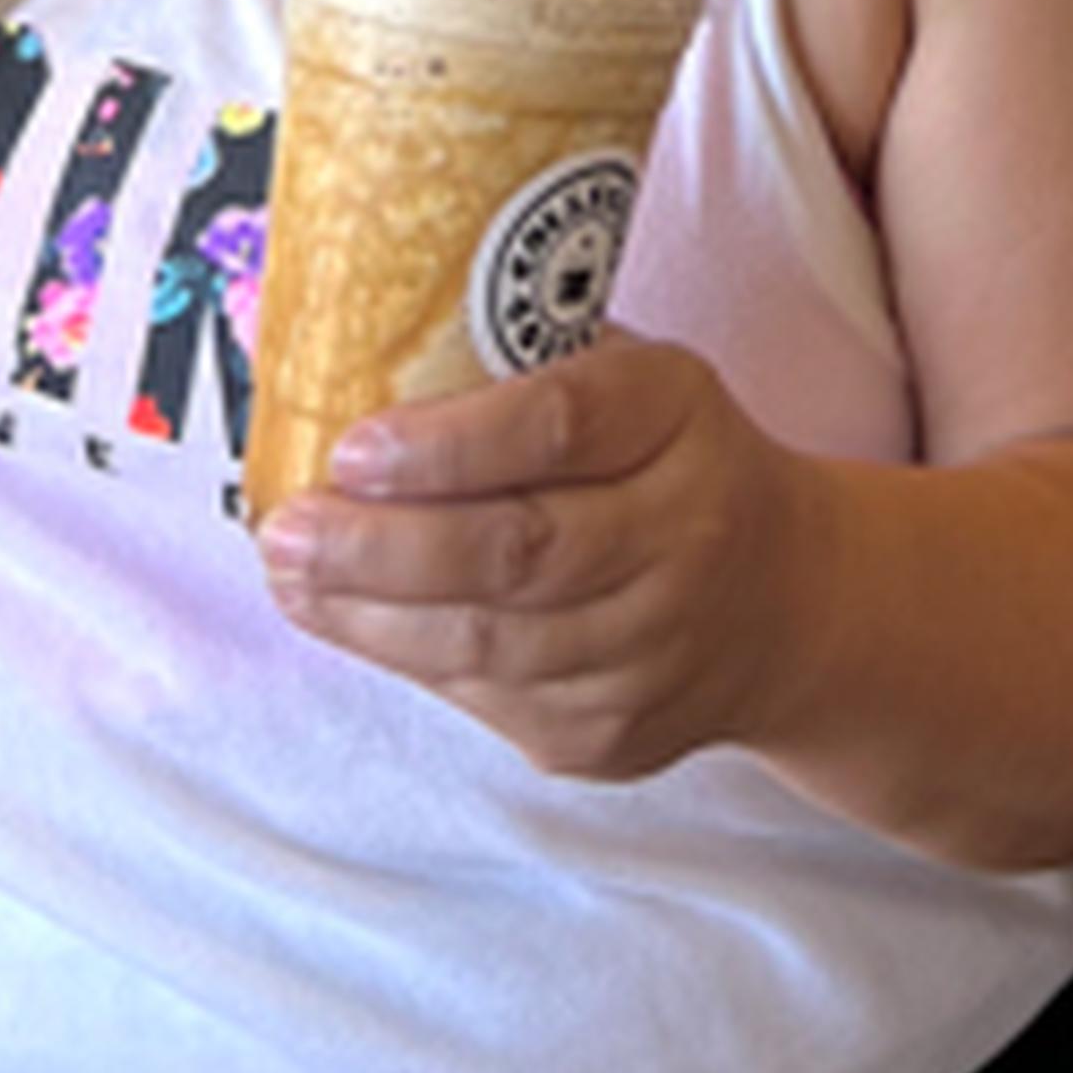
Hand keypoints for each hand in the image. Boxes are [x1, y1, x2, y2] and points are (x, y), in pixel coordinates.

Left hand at [253, 333, 811, 782]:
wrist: (785, 600)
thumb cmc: (666, 457)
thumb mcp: (629, 376)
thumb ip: (517, 360)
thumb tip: (345, 337)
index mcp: (678, 415)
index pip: (560, 425)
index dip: (449, 443)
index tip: (352, 446)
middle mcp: (680, 534)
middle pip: (514, 553)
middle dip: (379, 548)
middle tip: (287, 528)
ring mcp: (650, 650)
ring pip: (485, 642)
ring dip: (367, 613)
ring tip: (291, 574)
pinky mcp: (611, 734)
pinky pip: (488, 699)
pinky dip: (407, 657)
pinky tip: (351, 619)